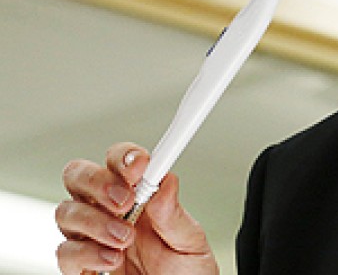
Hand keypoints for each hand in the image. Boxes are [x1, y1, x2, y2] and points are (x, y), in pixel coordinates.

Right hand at [55, 142, 217, 274]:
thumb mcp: (189, 241)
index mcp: (140, 197)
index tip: (141, 165)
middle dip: (98, 181)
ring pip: (66, 211)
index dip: (124, 157)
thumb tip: (166, 180)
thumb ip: (174, 213)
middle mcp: (109, 212)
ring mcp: (92, 237)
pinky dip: (87, 254)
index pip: (119, 161)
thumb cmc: (185, 272)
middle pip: (79, 176)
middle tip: (124, 200)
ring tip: (125, 238)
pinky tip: (112, 259)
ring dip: (95, 221)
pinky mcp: (80, 267)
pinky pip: (65, 253)